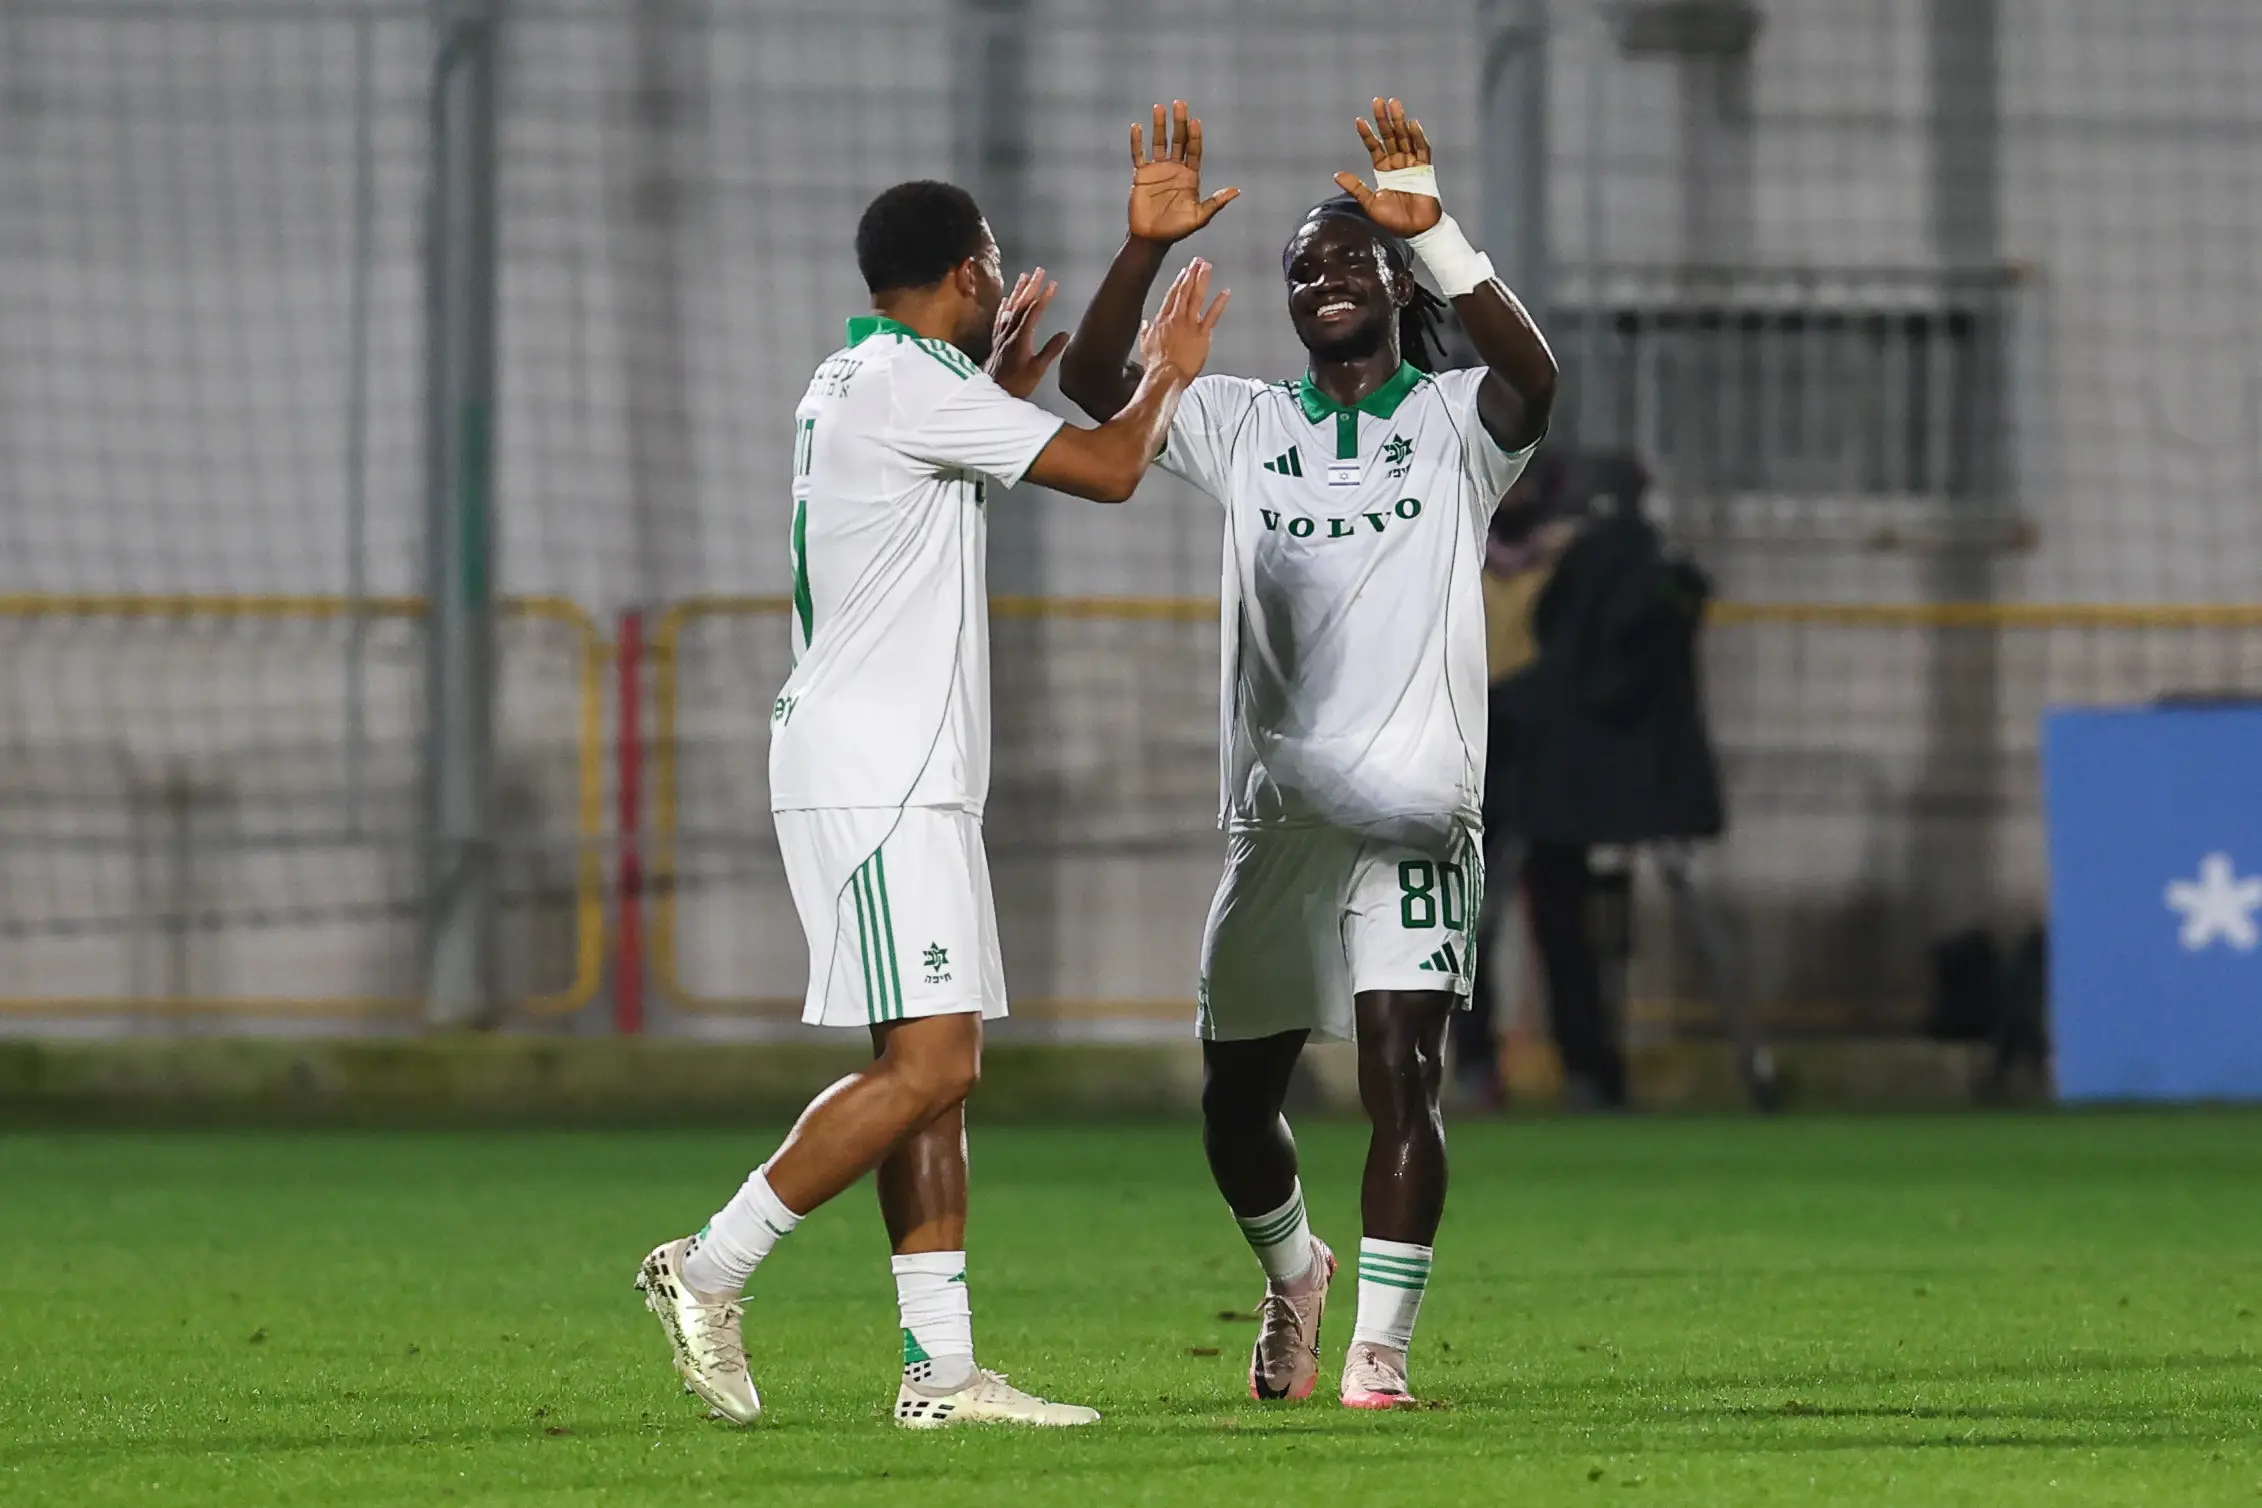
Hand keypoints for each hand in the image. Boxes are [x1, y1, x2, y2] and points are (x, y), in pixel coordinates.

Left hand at [986, 268, 1069, 397]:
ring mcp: (1001, 335)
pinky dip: (1005, 306)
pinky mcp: (996, 340)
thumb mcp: (1037, 370)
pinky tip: (1006, 299)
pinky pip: (1000, 317)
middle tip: (1040, 271)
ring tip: (1025, 276)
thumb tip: (1065, 334)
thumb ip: (1050, 351)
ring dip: (1018, 291)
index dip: (1044, 297)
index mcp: (1021, 338)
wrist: (991, 392)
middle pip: (1021, 304)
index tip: (1054, 284)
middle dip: (1031, 286)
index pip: (1033, 312)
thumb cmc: (1016, 384)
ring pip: (1010, 307)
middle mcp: (1009, 332)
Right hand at [1128, 100, 1239, 244]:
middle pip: (1178, 140)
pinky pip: (1138, 155)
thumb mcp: (1199, 216)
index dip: (1195, 136)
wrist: (1153, 238)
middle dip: (1179, 122)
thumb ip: (1215, 202)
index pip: (1194, 150)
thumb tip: (1236, 191)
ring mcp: (1158, 170)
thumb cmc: (1178, 229)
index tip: (1195, 121)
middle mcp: (1175, 168)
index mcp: (1190, 175)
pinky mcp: (1142, 175)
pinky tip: (1137, 127)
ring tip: (1159, 107)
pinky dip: (1137, 142)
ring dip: (1159, 125)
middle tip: (1180, 104)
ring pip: (1159, 142)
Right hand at [1137, 257, 1229, 379]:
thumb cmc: (1155, 365)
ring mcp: (1189, 325)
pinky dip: (1219, 303)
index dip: (1180, 282)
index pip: (1172, 296)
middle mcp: (1176, 318)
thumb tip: (1145, 324)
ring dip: (1202, 280)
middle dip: (1192, 274)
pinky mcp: (1202, 335)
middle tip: (1199, 260)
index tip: (1185, 271)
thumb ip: (1146, 331)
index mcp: (1162, 320)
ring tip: (1207, 267)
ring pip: (1196, 297)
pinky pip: (1212, 316)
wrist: (1164, 377)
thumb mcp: (1145, 345)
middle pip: (1185, 291)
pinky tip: (1225, 291)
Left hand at [1333, 96, 1442, 237]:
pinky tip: (1412, 124)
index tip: (1359, 120)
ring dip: (1399, 121)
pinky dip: (1418, 137)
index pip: (1374, 147)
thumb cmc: (1394, 220)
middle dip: (1384, 119)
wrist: (1416, 230)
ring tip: (1394, 104)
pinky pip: (1422, 150)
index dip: (1367, 134)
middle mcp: (1397, 164)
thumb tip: (1336, 174)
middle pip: (1390, 136)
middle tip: (1378, 101)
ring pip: (1405, 138)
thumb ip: (1356, 187)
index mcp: (1383, 170)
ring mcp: (1412, 164)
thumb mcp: (1370, 203)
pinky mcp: (1425, 169)